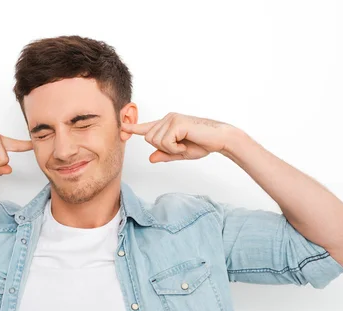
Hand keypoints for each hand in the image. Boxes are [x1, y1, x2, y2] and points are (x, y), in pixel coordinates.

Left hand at [121, 112, 236, 162]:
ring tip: (185, 144)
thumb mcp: (180, 153)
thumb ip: (165, 155)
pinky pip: (165, 142)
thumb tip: (151, 158)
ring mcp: (171, 119)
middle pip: (149, 139)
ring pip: (156, 141)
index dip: (133, 128)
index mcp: (167, 124)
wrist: (220, 139)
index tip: (122, 128)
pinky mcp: (176, 122)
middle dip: (163, 148)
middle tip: (180, 147)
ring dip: (171, 149)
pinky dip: (175, 148)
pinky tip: (186, 143)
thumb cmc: (202, 144)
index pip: (147, 127)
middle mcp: (167, 118)